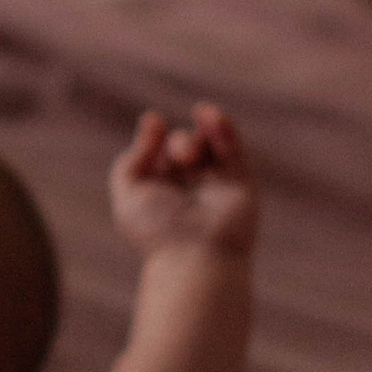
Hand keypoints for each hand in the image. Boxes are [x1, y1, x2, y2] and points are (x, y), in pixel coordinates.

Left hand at [110, 105, 256, 257]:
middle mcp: (189, 187)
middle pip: (183, 146)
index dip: (153, 135)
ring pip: (210, 144)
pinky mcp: (242, 184)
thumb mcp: (129, 191)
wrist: (196, 257)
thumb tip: (154, 121)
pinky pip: (234, 150)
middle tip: (179, 158)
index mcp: (159, 191)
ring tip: (193, 141)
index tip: (153, 122)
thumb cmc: (157, 230)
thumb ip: (132, 158)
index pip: (157, 152)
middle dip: (179, 142)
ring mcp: (216, 185)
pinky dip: (224, 129)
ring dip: (201, 133)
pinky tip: (211, 114)